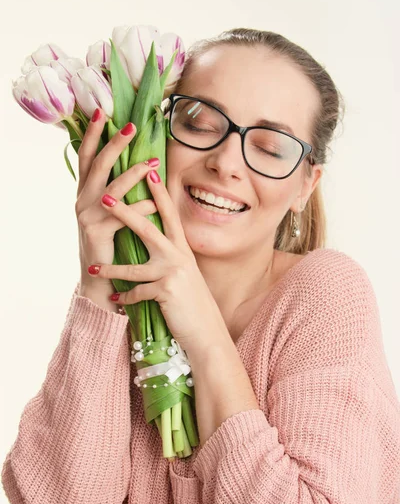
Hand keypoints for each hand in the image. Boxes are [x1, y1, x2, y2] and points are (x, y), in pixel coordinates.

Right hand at [75, 109, 156, 289]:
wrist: (98, 277)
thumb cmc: (108, 241)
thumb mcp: (106, 212)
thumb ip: (115, 190)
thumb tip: (138, 164)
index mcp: (83, 192)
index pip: (86, 156)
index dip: (93, 134)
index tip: (102, 111)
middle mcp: (81, 200)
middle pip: (97, 165)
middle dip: (114, 144)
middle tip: (130, 126)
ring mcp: (87, 216)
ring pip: (111, 188)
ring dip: (133, 173)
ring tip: (153, 163)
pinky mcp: (98, 232)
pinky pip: (122, 216)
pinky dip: (140, 207)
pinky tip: (154, 201)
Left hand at [88, 165, 226, 351]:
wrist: (206, 330)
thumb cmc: (191, 301)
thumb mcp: (185, 273)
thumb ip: (171, 255)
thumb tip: (155, 239)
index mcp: (182, 249)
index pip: (169, 215)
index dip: (159, 194)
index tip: (149, 172)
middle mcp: (178, 256)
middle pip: (147, 229)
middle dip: (125, 213)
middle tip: (105, 199)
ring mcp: (172, 274)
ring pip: (133, 268)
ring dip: (110, 270)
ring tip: (92, 269)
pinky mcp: (165, 292)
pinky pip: (136, 293)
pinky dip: (125, 299)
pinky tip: (115, 301)